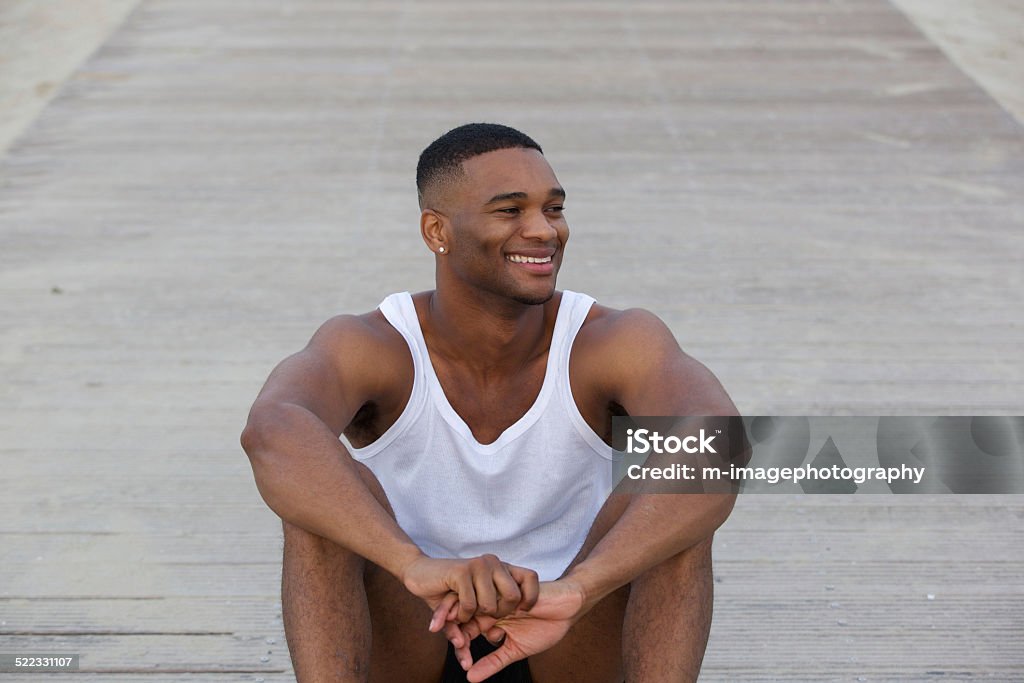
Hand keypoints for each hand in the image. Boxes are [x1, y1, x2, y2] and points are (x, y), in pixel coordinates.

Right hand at [400, 554, 538, 626]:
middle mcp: (493, 563)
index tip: (522, 612)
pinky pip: (470, 605)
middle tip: (482, 618)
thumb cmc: (448, 590)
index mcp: (500, 568)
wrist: (419, 573)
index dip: (531, 597)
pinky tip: (453, 612)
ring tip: (462, 614)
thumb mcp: (474, 600)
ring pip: (490, 605)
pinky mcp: (463, 571)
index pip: (531, 578)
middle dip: (497, 614)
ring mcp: (479, 565)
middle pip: (513, 597)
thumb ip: (491, 611)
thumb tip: (505, 634)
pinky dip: (461, 615)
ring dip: (473, 617)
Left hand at [445, 580, 586, 681]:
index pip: (463, 625)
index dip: (457, 639)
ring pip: (478, 595)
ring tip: (469, 621)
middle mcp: (491, 602)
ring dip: (471, 607)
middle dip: (449, 618)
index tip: (459, 657)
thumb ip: (492, 663)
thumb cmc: (542, 628)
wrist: (567, 609)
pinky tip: (506, 611)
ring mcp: (502, 590)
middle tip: (444, 631)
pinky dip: (501, 601)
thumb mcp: (514, 650)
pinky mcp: (517, 581)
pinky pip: (502, 589)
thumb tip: (469, 679)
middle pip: (462, 607)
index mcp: (488, 617)